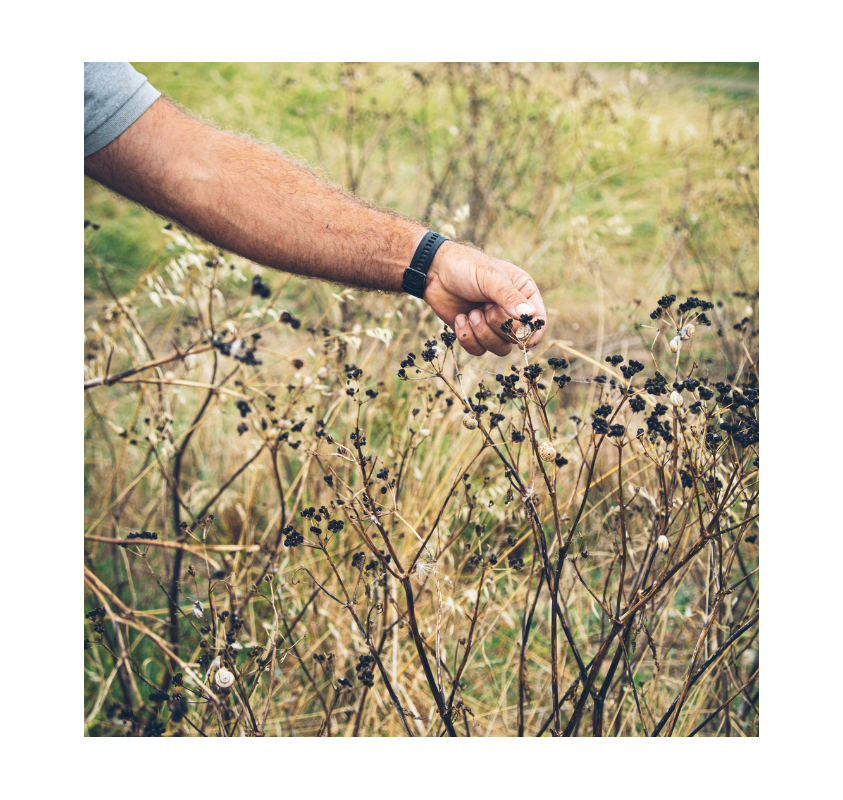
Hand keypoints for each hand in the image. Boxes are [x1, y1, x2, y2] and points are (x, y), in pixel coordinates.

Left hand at [422, 242, 546, 356]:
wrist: (434, 271)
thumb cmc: (466, 267)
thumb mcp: (490, 278)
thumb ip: (509, 297)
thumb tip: (529, 315)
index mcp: (523, 292)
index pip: (538, 320)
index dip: (532, 332)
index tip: (521, 338)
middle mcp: (511, 310)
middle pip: (517, 338)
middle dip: (498, 326)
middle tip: (484, 308)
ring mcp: (493, 324)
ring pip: (499, 348)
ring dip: (482, 333)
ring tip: (470, 314)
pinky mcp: (474, 333)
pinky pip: (479, 350)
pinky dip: (467, 338)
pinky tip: (459, 319)